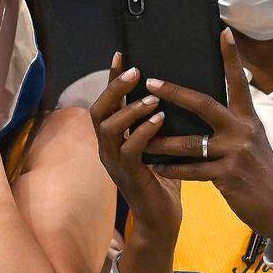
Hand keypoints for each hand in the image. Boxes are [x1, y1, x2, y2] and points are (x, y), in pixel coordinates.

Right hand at [90, 53, 181, 240]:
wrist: (162, 220)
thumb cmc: (164, 180)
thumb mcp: (159, 144)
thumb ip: (157, 121)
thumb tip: (174, 90)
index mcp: (114, 139)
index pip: (107, 102)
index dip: (111, 78)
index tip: (121, 53)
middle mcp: (108, 149)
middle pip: (97, 111)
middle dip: (115, 88)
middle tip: (136, 71)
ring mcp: (115, 164)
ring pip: (108, 129)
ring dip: (130, 110)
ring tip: (152, 98)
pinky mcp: (129, 177)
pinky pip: (129, 150)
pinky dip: (143, 132)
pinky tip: (160, 121)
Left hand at [145, 28, 272, 253]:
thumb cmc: (259, 173)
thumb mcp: (252, 142)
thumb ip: (233, 125)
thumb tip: (207, 107)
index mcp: (248, 119)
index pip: (238, 81)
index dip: (231, 57)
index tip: (222, 31)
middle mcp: (242, 131)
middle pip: (204, 104)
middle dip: (175, 92)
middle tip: (151, 82)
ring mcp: (235, 153)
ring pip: (189, 143)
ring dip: (162, 142)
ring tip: (139, 139)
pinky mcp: (228, 176)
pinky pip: (191, 170)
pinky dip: (171, 169)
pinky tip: (156, 167)